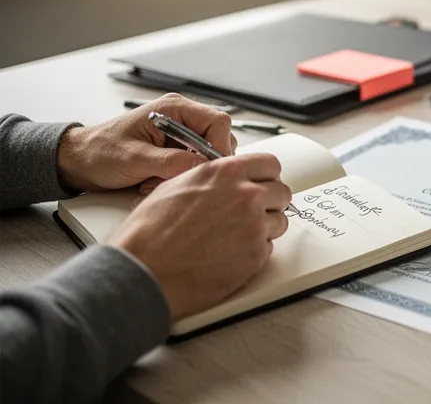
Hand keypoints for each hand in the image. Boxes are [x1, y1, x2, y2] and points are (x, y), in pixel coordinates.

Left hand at [57, 93, 236, 193]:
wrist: (78, 161)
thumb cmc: (99, 152)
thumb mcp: (135, 159)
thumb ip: (171, 162)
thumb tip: (202, 166)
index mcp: (173, 108)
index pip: (217, 121)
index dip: (220, 146)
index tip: (210, 168)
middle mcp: (181, 117)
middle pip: (218, 138)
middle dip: (203, 162)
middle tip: (180, 176)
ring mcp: (180, 133)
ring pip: (207, 154)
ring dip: (190, 171)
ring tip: (161, 179)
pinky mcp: (176, 148)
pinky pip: (194, 164)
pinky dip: (180, 176)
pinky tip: (157, 180)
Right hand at [109, 153, 291, 321]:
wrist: (144, 270)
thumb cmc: (148, 233)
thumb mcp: (176, 186)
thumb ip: (211, 179)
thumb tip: (226, 180)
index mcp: (225, 172)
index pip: (269, 164)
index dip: (267, 176)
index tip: (263, 184)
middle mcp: (245, 195)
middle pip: (282, 191)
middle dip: (270, 202)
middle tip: (254, 213)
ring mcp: (254, 225)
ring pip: (279, 221)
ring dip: (264, 228)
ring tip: (235, 237)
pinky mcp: (256, 255)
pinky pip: (269, 248)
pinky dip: (254, 252)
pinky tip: (229, 255)